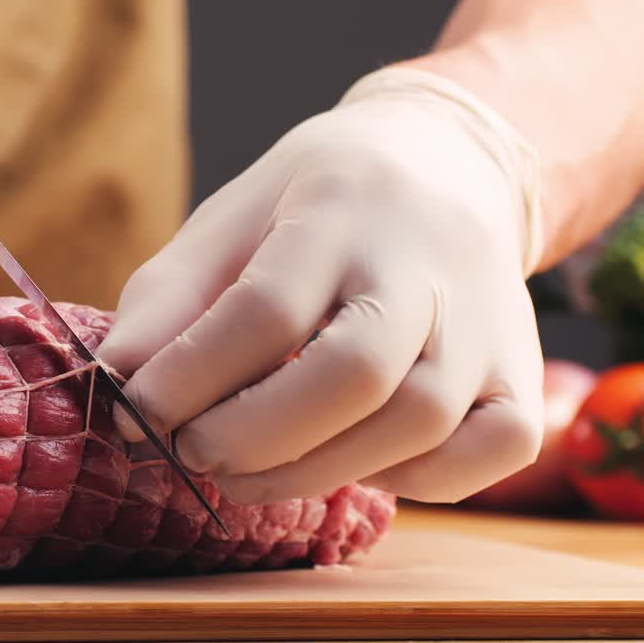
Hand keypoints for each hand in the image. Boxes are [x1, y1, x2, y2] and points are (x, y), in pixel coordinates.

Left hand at [96, 66, 547, 504]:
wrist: (446, 164)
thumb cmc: (316, 203)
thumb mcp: (232, 220)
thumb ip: (170, 298)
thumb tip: (118, 382)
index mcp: (340, 208)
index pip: (267, 306)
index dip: (192, 374)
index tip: (138, 411)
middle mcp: (427, 263)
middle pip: (354, 371)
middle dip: (255, 434)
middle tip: (194, 452)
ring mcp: (489, 321)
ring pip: (419, 422)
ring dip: (317, 470)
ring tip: (245, 472)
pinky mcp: (524, 371)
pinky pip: (490, 450)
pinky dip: (420, 478)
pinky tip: (357, 461)